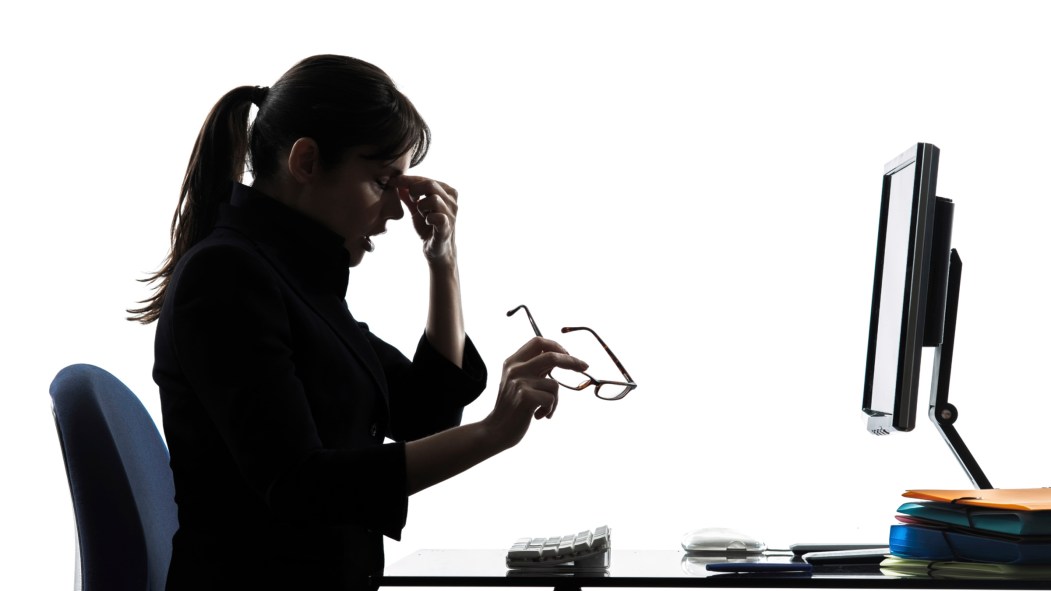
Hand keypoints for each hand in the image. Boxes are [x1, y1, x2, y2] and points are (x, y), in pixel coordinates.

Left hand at [395, 175, 457, 263]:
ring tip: (422, 213)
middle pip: (430, 184)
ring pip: (433, 199)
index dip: (407, 179)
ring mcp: (451, 214)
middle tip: (409, 199)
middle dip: (413, 190)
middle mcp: (452, 201)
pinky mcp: (447, 227)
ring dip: (421, 206)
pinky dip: (428, 218)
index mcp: (447, 192)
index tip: (392, 181)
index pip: (426, 179)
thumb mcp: (417, 209)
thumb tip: (397, 183)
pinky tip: (427, 222)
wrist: (438, 251)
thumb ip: (409, 196)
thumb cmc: (429, 228)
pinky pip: (437, 217)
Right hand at [483, 336, 588, 451]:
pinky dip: (550, 410)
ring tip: (543, 410)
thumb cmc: (512, 407)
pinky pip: (551, 399)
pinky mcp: (525, 396)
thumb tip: (562, 356)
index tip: (568, 354)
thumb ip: (535, 368)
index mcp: (512, 362)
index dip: (556, 346)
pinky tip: (537, 416)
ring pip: (554, 385)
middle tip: (585, 366)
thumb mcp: (519, 382)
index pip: (538, 341)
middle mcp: (514, 369)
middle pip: (551, 356)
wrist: (496, 430)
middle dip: (572, 361)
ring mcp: (519, 382)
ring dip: (554, 400)